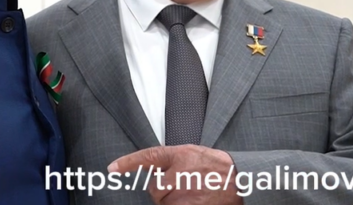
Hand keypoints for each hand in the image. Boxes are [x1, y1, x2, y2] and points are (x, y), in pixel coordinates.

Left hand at [108, 145, 242, 204]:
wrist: (241, 181)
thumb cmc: (217, 167)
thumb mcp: (194, 154)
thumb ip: (172, 160)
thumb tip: (153, 173)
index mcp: (180, 155)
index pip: (149, 157)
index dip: (128, 163)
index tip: (111, 169)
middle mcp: (180, 174)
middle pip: (154, 189)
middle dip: (164, 191)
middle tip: (183, 186)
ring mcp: (184, 194)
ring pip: (163, 203)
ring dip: (172, 202)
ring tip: (192, 195)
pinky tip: (194, 201)